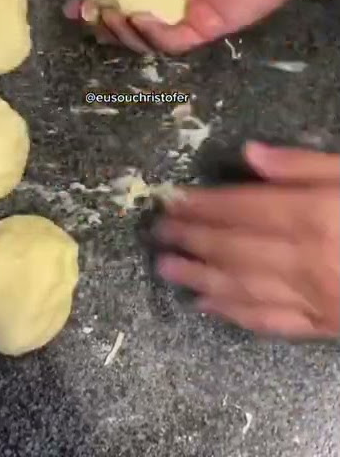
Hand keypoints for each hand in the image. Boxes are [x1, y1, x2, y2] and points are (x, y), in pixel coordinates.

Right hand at [64, 0, 308, 52]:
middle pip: (121, 21)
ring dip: (120, 30)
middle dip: (100, 21)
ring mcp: (179, 19)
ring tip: (114, 14)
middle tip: (90, 12)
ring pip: (140, 38)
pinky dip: (150, 34)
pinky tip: (142, 18)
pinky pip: (167, 42)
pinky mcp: (198, 33)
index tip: (75, 2)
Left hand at [154, 143, 339, 337]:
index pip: (241, 208)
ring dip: (199, 277)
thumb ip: (306, 165)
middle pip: (234, 248)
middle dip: (191, 238)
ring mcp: (312, 299)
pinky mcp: (323, 326)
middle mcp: (304, 260)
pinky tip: (207, 306)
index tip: (172, 200)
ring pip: (243, 287)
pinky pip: (271, 322)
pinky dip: (234, 314)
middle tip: (158, 232)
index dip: (202, 204)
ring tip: (165, 267)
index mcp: (312, 217)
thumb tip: (250, 154)